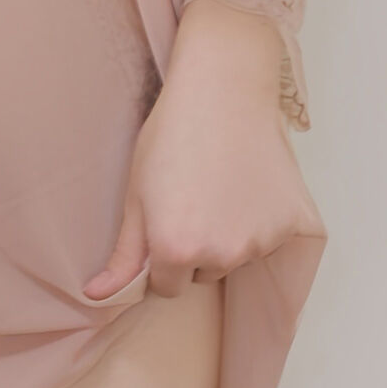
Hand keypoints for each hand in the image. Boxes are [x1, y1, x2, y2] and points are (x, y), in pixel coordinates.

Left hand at [82, 0, 325, 301]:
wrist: (224, 90)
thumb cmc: (172, 135)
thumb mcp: (136, 194)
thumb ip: (123, 255)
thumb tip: (96, 297)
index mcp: (175, 251)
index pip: (168, 287)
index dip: (164, 256)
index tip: (167, 221)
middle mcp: (220, 255)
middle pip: (204, 274)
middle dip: (197, 247)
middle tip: (194, 197)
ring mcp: (259, 242)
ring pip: (236, 257)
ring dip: (229, 235)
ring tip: (220, 185)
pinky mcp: (290, 226)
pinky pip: (269, 241)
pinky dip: (260, 222)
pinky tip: (248, 184)